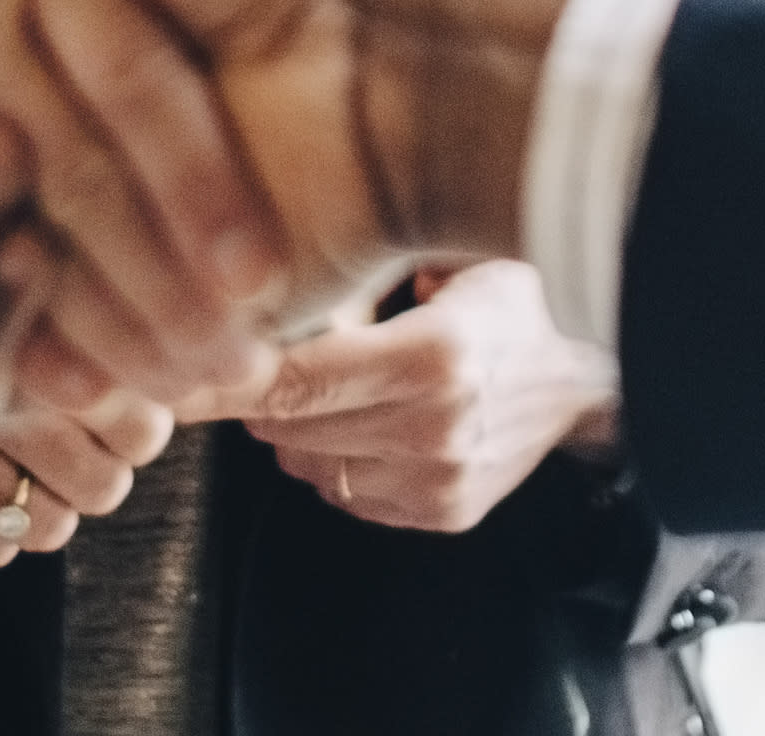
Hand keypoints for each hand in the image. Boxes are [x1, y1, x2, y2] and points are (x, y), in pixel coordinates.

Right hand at [0, 302, 167, 569]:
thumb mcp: (16, 299)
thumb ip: (85, 328)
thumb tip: (183, 366)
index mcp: (20, 327)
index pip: (131, 415)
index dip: (142, 428)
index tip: (132, 419)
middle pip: (99, 485)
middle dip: (102, 478)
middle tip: (86, 454)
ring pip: (48, 526)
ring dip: (51, 509)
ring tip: (30, 474)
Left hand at [220, 262, 613, 533]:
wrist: (589, 373)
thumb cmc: (508, 296)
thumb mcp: (442, 252)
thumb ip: (356, 267)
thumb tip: (259, 274)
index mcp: (434, 354)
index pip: (294, 379)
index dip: (225, 376)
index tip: (175, 366)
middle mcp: (436, 428)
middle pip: (290, 428)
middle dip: (254, 396)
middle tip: (242, 357)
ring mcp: (441, 480)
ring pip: (309, 467)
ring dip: (293, 430)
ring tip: (315, 385)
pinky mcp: (446, 513)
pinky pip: (347, 495)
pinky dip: (333, 460)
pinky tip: (357, 420)